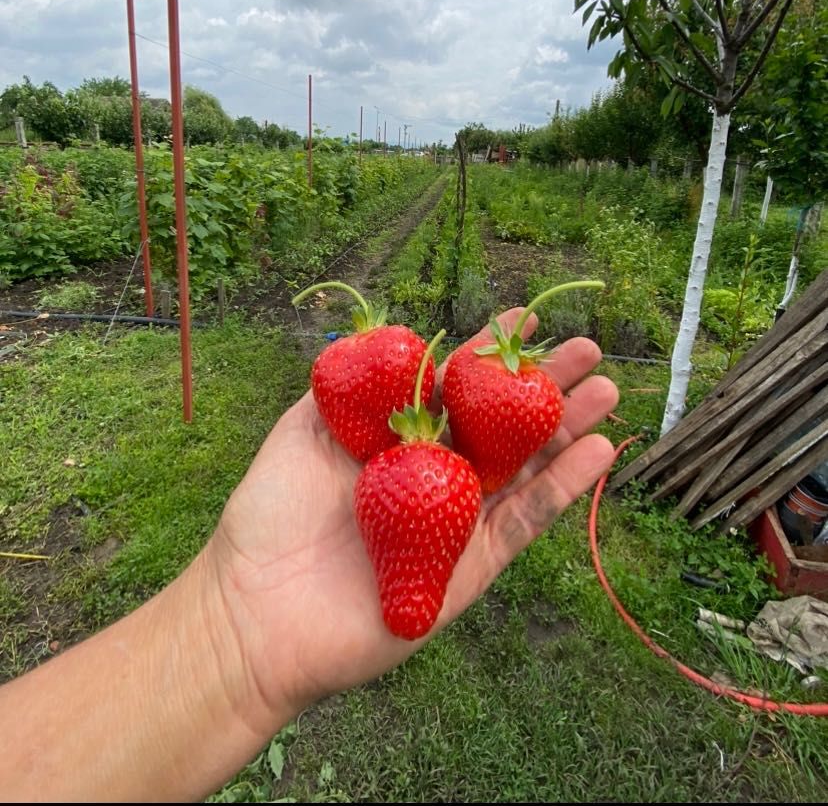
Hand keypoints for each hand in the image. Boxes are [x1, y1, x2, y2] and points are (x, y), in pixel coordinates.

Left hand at [207, 308, 617, 735]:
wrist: (258, 610)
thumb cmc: (269, 516)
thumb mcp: (300, 431)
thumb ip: (342, 387)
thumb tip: (375, 342)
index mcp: (396, 441)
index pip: (454, 388)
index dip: (489, 353)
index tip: (527, 318)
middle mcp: (434, 475)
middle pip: (502, 423)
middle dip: (545, 385)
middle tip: (589, 350)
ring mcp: (456, 520)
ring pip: (525, 466)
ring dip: (568, 429)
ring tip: (607, 389)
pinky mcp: (472, 567)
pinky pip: (526, 520)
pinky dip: (563, 486)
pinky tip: (597, 450)